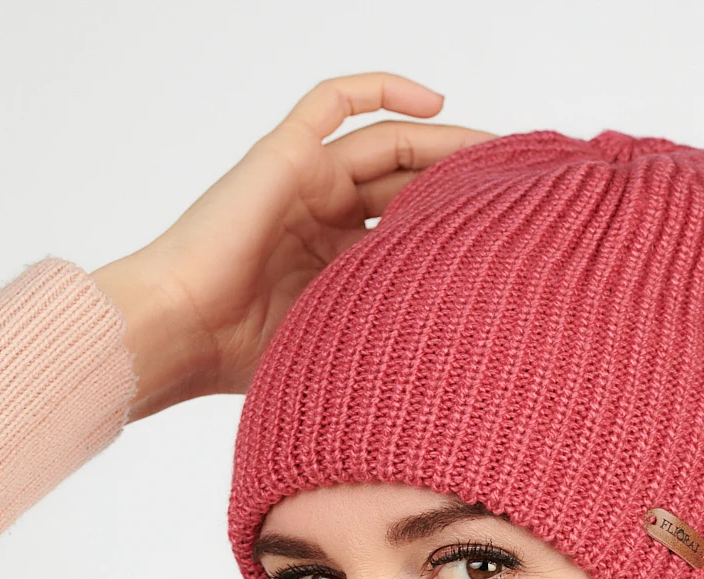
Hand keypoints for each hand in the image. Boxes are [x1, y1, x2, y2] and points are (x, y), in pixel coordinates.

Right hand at [92, 73, 496, 420]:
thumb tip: (465, 366)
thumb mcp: (339, 344)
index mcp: (338, 265)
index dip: (461, 229)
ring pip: (388, 143)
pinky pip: (334, 100)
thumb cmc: (244, 358)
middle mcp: (326, 218)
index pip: (413, 231)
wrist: (182, 335)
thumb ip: (387, 333)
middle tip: (521, 189)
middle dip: (465, 184)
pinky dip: (382, 87)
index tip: (516, 240)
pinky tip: (438, 103)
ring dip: (445, 143)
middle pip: (410, 185)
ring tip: (499, 151)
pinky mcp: (283, 153)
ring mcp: (305, 182)